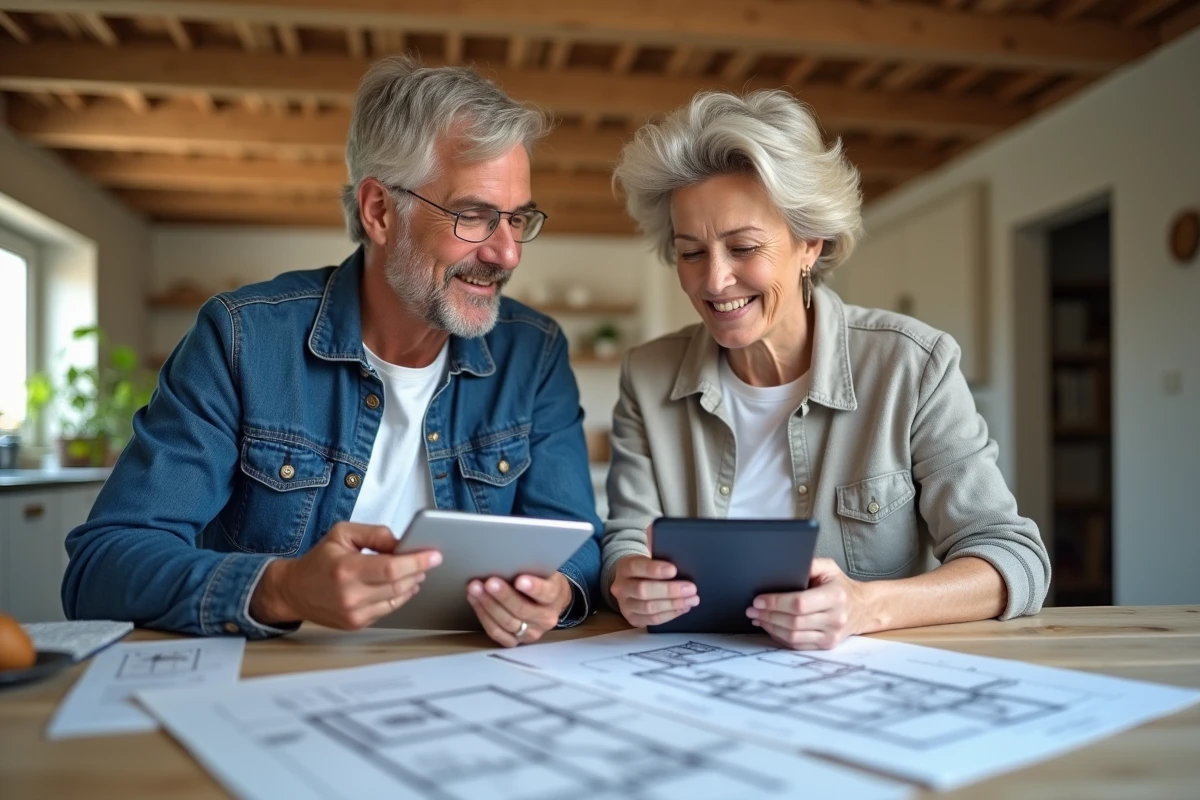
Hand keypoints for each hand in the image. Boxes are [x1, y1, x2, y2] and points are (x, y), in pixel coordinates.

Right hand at [249, 522, 441, 629]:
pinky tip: (400, 585)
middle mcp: (350, 595)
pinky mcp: (356, 624)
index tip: (434, 555)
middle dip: (418, 571)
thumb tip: (401, 542)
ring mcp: (354, 613)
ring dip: (412, 584)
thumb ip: (375, 534)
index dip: (417, 561)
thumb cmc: (319, 560)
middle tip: (427, 560)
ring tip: (414, 571)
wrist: (294, 590)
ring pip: (397, 599)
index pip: (391, 568)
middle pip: (399, 584)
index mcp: (346, 569)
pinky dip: (399, 596)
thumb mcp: (343, 534)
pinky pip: (388, 609)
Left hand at [466, 573, 572, 647]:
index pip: (546, 593)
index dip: (533, 588)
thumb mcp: (544, 571)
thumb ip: (531, 568)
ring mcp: (531, 632)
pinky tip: (475, 602)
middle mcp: (545, 618)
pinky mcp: (516, 640)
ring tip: (475, 590)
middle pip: (522, 610)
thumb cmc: (541, 580)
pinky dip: (483, 617)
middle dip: (503, 596)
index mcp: (555, 597)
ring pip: (507, 622)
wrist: (549, 601)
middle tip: (489, 583)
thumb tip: (508, 559)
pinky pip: (497, 633)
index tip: (520, 580)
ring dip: (488, 605)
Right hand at [610, 554, 698, 627]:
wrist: (632, 581)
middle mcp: (621, 587)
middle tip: (691, 588)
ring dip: (674, 604)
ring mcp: (625, 605)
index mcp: (624, 566)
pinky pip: (652, 620)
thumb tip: (674, 540)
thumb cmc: (647, 567)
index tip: (674, 570)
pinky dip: (670, 615)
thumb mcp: (649, 555)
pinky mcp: (632, 618)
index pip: (637, 566)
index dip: (654, 569)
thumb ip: (659, 549)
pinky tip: (683, 607)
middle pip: (643, 591)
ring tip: (692, 599)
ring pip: (649, 607)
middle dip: (670, 590)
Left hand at [746, 558, 867, 649]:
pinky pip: (797, 645)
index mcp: (836, 596)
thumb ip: (808, 564)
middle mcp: (836, 618)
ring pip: (793, 636)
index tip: (759, 599)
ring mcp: (832, 635)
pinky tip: (769, 627)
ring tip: (756, 618)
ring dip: (770, 627)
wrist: (862, 607)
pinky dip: (779, 637)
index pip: (800, 603)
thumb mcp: (828, 567)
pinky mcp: (826, 645)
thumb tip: (782, 565)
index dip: (776, 602)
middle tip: (751, 609)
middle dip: (768, 615)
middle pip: (794, 622)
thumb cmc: (839, 584)